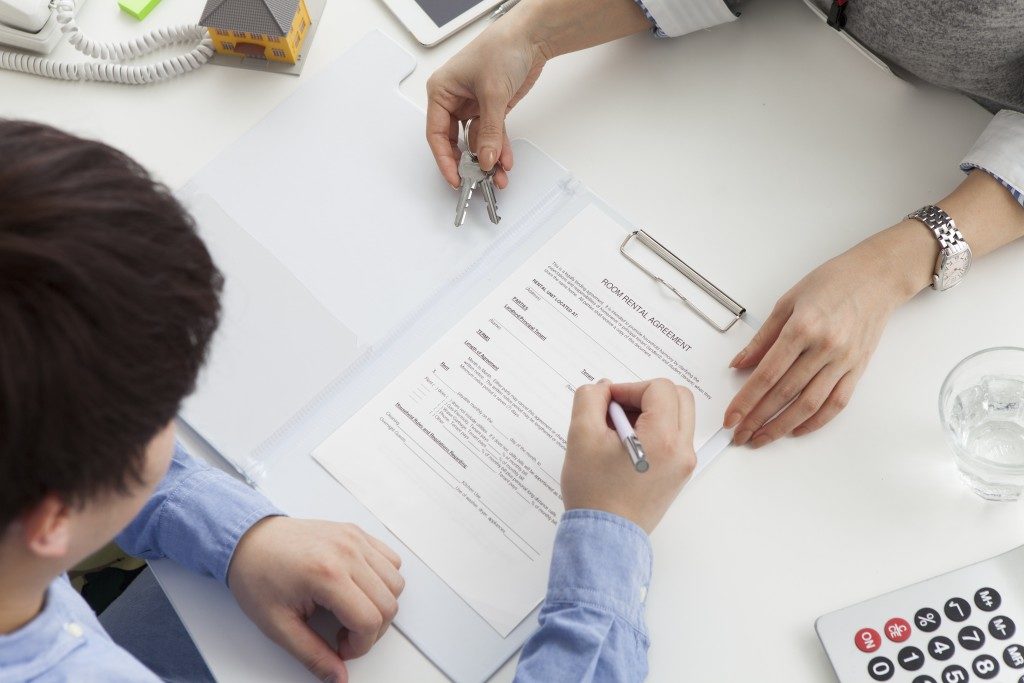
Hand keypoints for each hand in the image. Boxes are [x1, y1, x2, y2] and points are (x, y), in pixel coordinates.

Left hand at [227, 517, 403, 681]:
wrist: (249, 541)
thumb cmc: (258, 576)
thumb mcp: (278, 625)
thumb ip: (312, 655)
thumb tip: (337, 677)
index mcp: (326, 574)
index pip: (369, 620)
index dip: (360, 646)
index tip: (341, 648)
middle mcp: (346, 552)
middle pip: (388, 603)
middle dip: (371, 630)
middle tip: (344, 633)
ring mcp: (354, 539)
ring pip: (395, 582)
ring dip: (380, 605)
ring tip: (350, 609)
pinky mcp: (357, 533)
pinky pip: (391, 560)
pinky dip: (383, 579)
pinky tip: (358, 588)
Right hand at [425, 19, 544, 188]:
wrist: (531, 36)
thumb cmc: (502, 47)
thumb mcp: (492, 94)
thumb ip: (489, 131)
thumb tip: (485, 158)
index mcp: (441, 91)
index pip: (436, 133)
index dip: (444, 159)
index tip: (454, 177)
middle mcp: (454, 99)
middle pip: (455, 141)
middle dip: (468, 162)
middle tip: (476, 180)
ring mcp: (474, 106)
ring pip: (476, 141)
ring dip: (488, 158)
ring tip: (497, 174)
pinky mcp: (492, 109)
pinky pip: (492, 135)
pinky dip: (499, 148)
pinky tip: (504, 160)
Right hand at [562, 379, 695, 532]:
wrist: (604, 537)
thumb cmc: (594, 492)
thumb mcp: (581, 436)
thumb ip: (590, 399)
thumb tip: (604, 388)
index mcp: (664, 438)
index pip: (659, 388)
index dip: (629, 388)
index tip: (607, 402)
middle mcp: (682, 450)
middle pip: (678, 397)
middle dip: (645, 396)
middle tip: (617, 411)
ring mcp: (684, 464)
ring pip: (678, 417)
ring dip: (650, 412)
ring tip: (617, 430)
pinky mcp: (678, 475)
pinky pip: (674, 438)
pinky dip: (653, 431)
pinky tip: (625, 446)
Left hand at [724, 243, 904, 447]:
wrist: (877, 277)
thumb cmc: (832, 283)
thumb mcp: (787, 302)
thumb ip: (762, 338)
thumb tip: (739, 364)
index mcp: (802, 328)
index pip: (767, 374)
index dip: (745, 400)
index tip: (730, 417)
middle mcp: (824, 348)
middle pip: (784, 393)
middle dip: (758, 419)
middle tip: (740, 435)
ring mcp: (843, 361)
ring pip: (809, 405)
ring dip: (783, 426)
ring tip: (762, 438)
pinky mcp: (858, 369)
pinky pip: (836, 403)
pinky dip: (815, 421)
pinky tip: (796, 429)